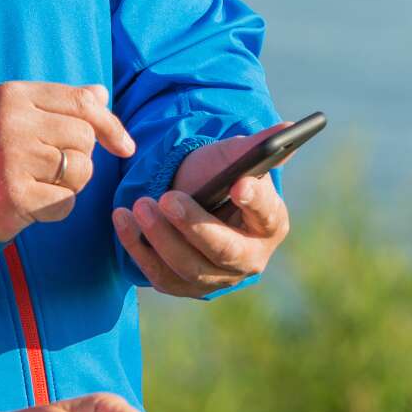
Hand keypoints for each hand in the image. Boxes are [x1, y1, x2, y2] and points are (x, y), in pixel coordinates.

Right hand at [0, 81, 135, 241]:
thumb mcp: (8, 111)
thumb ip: (54, 101)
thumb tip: (101, 94)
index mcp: (13, 95)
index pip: (82, 103)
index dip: (111, 125)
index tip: (124, 146)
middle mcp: (13, 123)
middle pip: (85, 138)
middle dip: (78, 156)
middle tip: (49, 166)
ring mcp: (13, 159)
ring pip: (81, 170)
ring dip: (69, 183)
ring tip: (40, 183)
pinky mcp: (16, 196)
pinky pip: (65, 202)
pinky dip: (56, 208)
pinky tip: (33, 203)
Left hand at [111, 124, 294, 298]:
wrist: (185, 197)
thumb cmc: (216, 177)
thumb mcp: (233, 157)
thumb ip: (258, 145)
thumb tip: (288, 126)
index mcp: (270, 223)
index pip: (267, 214)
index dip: (255, 200)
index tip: (238, 183)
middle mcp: (249, 258)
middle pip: (225, 250)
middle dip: (194, 226)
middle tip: (166, 199)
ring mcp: (216, 277)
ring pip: (189, 267)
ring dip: (160, 237)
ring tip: (138, 205)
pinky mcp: (184, 286)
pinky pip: (161, 275)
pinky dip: (138, 249)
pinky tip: (122, 220)